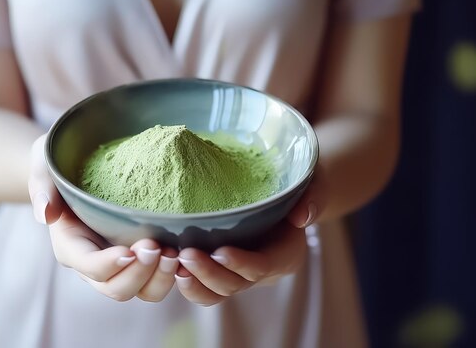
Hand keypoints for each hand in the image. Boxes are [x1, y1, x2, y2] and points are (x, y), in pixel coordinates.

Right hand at [28, 134, 178, 301]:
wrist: (79, 167)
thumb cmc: (59, 164)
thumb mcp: (45, 165)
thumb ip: (41, 186)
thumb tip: (45, 214)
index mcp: (70, 245)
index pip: (87, 266)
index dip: (108, 265)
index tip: (129, 251)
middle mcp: (95, 263)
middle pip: (116, 288)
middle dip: (139, 274)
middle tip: (157, 247)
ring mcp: (120, 265)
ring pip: (141, 291)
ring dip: (160, 279)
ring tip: (175, 254)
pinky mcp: (141, 260)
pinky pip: (158, 279)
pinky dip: (172, 274)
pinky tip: (185, 253)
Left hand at [174, 168, 326, 305]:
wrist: (284, 199)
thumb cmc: (296, 190)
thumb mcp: (313, 188)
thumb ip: (312, 199)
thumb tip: (302, 215)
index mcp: (284, 254)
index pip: (262, 267)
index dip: (242, 263)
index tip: (221, 252)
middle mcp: (260, 271)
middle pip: (234, 284)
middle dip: (208, 273)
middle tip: (186, 254)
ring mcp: (238, 274)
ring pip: (215, 292)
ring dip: (193, 282)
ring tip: (173, 264)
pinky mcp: (220, 270)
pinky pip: (203, 287)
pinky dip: (187, 281)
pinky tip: (169, 265)